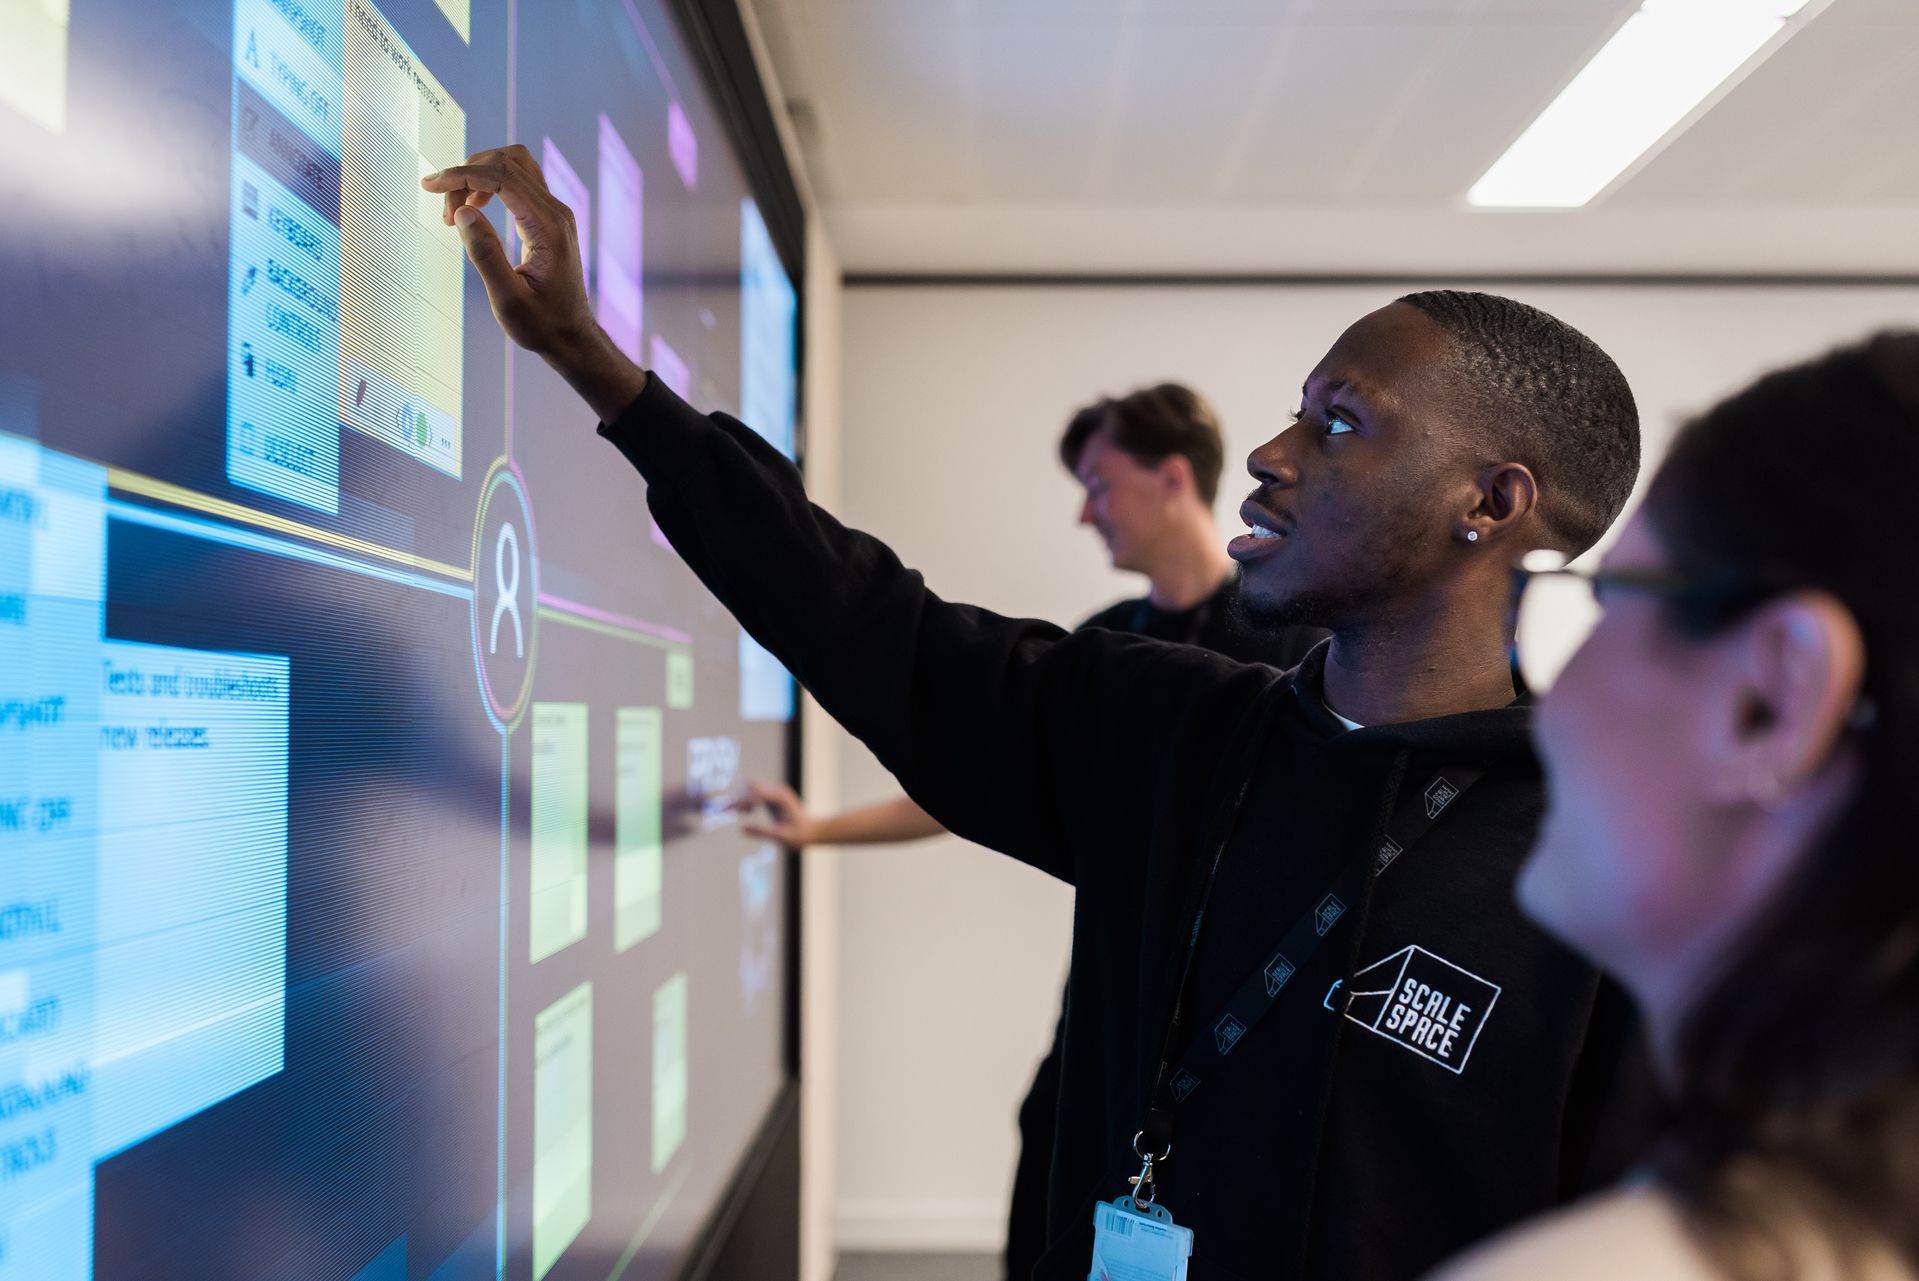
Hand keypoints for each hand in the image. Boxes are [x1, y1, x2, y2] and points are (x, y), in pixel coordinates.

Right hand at [421, 145, 594, 356]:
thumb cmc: (542, 324)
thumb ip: (485, 254)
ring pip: (513, 166)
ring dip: (478, 175)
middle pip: (507, 163)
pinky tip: (474, 209)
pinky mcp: (548, 218)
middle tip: (445, 214)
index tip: (429, 185)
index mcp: (549, 228)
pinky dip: (490, 184)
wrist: (571, 337)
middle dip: (466, 176)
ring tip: (457, 210)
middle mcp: (556, 212)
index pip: (503, 178)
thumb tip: (463, 211)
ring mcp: (555, 212)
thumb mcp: (508, 299)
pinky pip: (517, 182)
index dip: (461, 175)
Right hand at [731, 779, 817, 848]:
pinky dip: (748, 800)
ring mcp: (776, 793)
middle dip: (738, 797)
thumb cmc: (800, 836)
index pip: (756, 794)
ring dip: (742, 798)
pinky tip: (748, 812)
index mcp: (780, 798)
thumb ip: (762, 833)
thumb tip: (741, 829)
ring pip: (752, 787)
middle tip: (727, 812)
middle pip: (752, 786)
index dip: (740, 801)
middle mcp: (778, 792)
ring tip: (739, 813)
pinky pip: (756, 793)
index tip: (728, 811)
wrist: (813, 831)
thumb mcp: (781, 837)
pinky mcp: (773, 797)